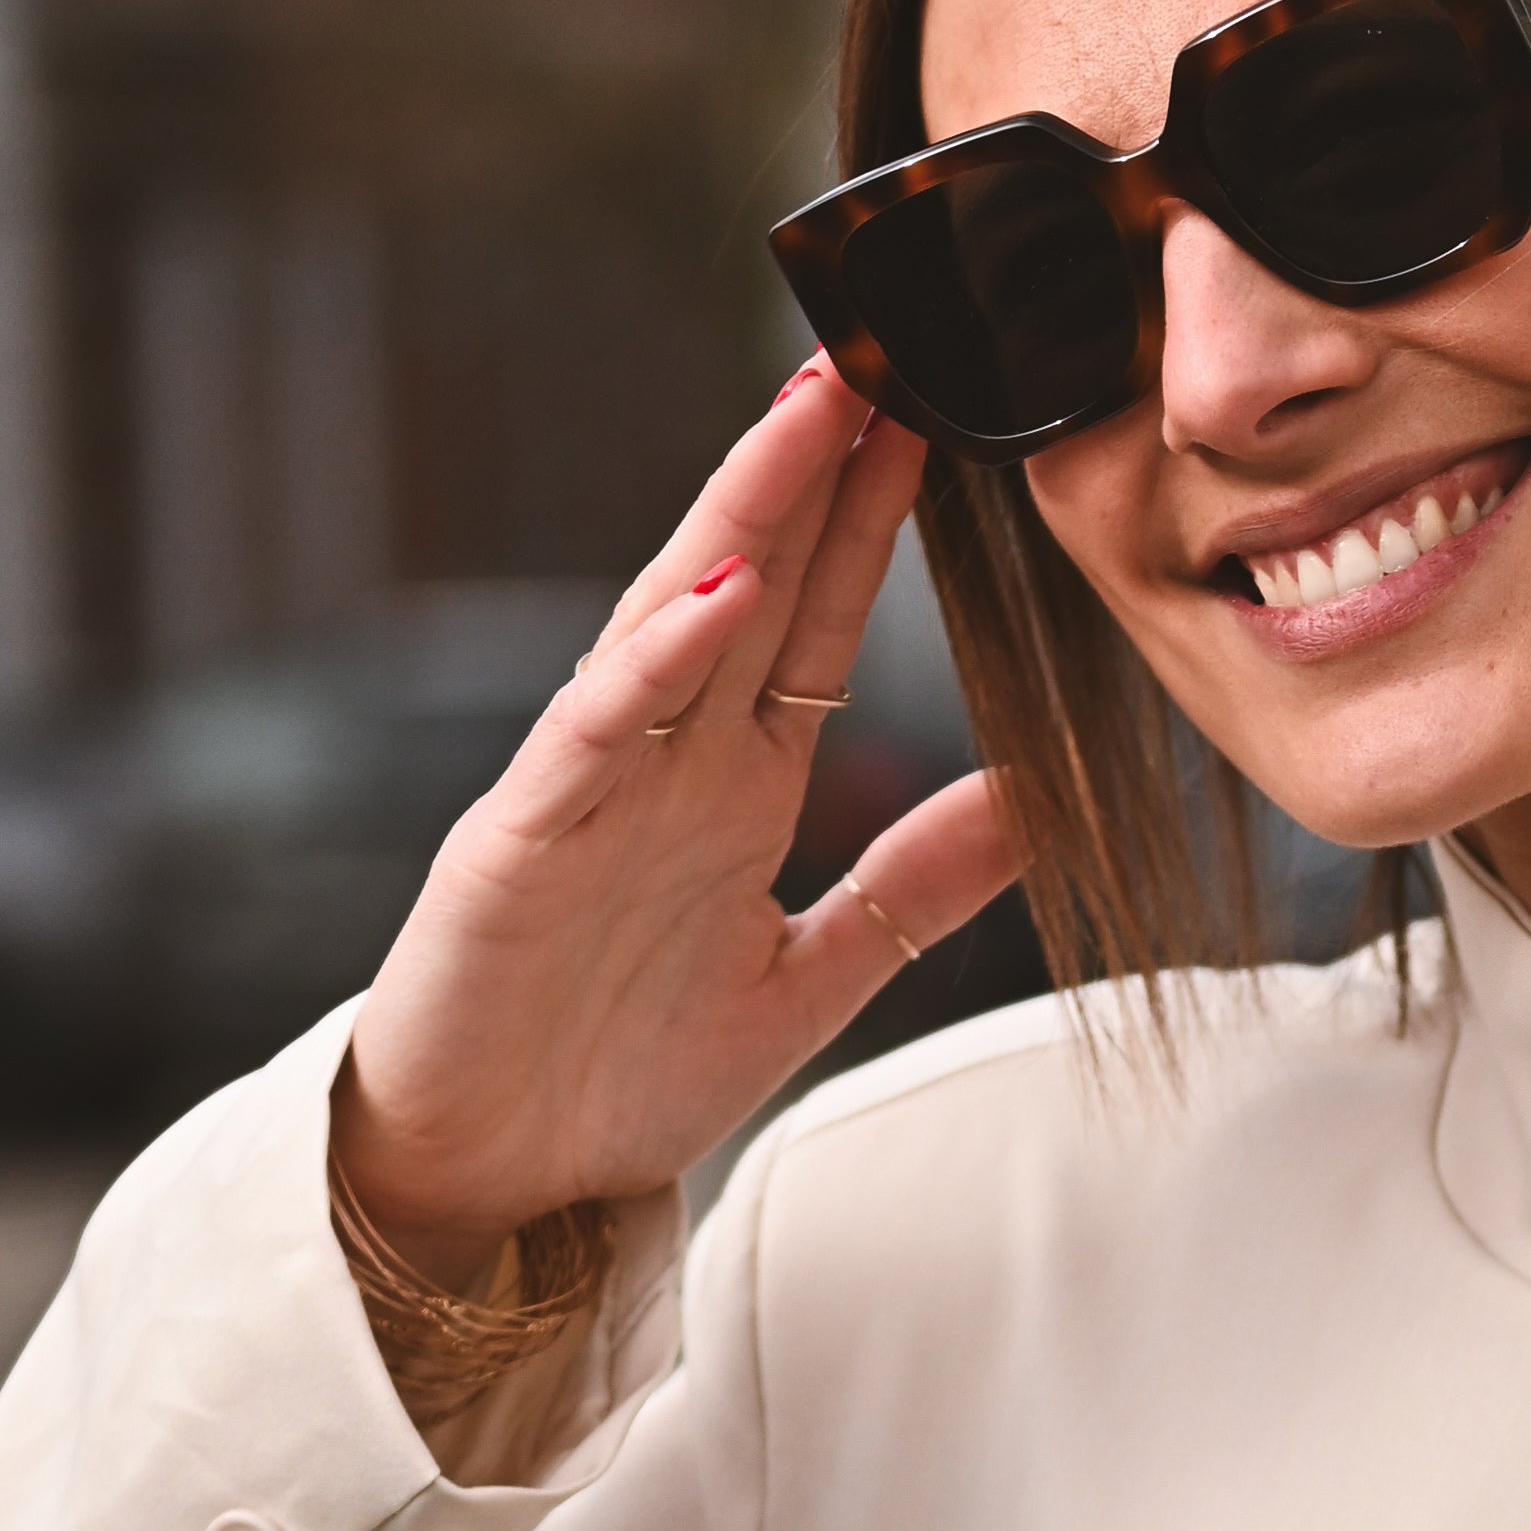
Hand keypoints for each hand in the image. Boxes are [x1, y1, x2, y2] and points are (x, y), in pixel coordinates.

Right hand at [334, 362, 1027, 1283]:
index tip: (941, 425)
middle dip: (815, 471)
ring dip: (741, 514)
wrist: (495, 1182)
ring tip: (810, 414)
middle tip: (885, 348)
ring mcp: (591, 788)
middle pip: (753, 585)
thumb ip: (912, 887)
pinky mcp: (525, 841)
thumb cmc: (624, 1074)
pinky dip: (656, 658)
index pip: (819, 626)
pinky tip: (714, 589)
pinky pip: (599, 732)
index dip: (876, 529)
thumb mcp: (812, 978)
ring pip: (675, 620)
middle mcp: (665, 763)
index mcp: (733, 787)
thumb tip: (1035, 802)